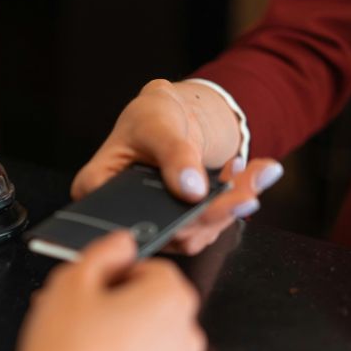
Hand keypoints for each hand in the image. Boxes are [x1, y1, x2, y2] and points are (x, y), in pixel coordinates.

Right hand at [16, 231, 205, 350]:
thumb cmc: (66, 349)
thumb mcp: (72, 280)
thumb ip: (104, 251)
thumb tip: (123, 243)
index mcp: (171, 300)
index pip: (152, 268)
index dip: (117, 272)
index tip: (92, 285)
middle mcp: (185, 338)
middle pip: (152, 306)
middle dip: (117, 305)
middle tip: (78, 313)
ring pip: (149, 342)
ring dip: (122, 337)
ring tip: (80, 344)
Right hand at [71, 79, 283, 254]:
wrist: (170, 117)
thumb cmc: (149, 115)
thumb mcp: (157, 123)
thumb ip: (173, 154)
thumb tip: (192, 189)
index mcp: (96, 188)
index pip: (128, 215)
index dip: (169, 217)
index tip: (207, 204)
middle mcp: (119, 215)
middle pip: (166, 230)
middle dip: (214, 210)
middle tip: (250, 188)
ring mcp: (149, 224)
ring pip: (193, 234)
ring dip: (230, 207)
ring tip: (254, 172)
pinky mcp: (176, 227)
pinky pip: (208, 227)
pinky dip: (233, 204)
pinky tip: (245, 176)